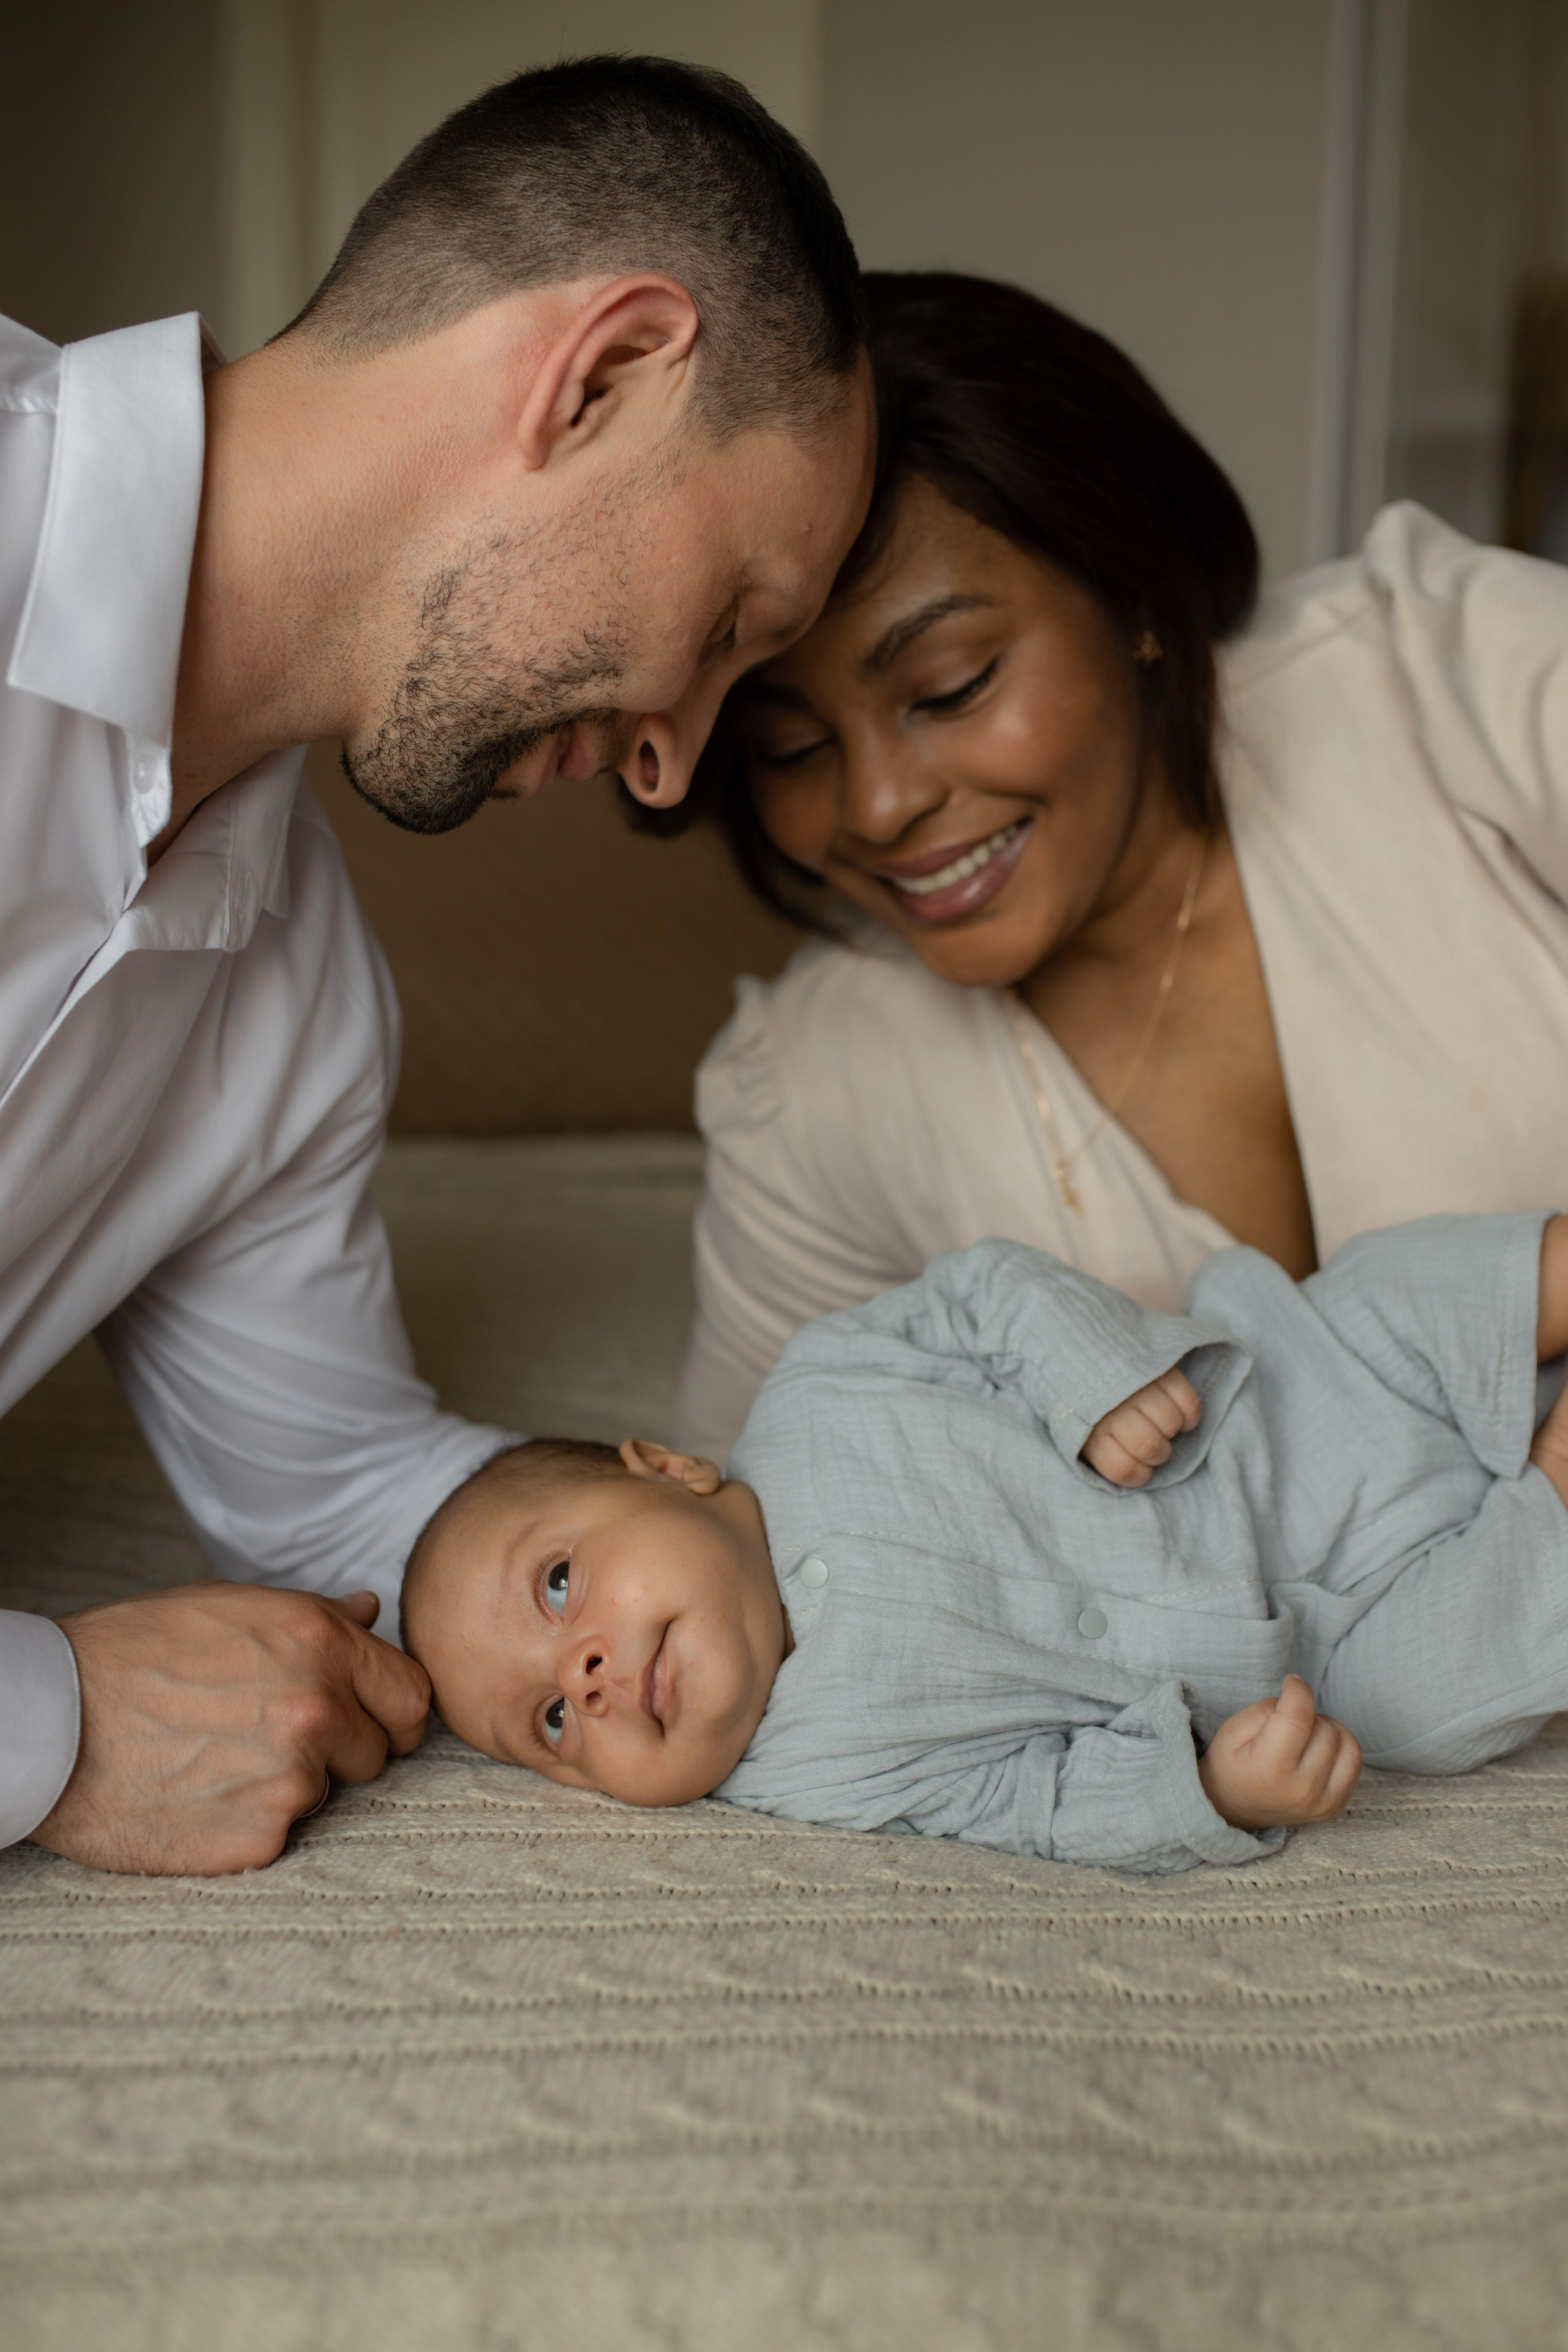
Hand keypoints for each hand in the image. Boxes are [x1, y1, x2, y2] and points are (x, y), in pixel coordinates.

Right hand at [28, 1583, 429, 1876]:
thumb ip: (316, 1616)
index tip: (374, 1720)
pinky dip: (249, 1822)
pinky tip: (200, 1794)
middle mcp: (318, 1708)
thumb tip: (371, 1611)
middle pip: (378, 1752)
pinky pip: (280, 1836)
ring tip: (221, 1757)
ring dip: (291, 1783)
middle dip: (342, 1748)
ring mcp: (291, 1779)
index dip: (393, 1710)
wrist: (51, 1722)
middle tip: (273, 1736)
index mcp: (321, 1642)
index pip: (412, 1695)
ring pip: (327, 1794)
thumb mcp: (230, 1607)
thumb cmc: (135, 1653)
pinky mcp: (257, 1839)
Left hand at [1082, 1367, 1200, 1485]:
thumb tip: (1134, 1473)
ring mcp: (1137, 1387)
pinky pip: (1189, 1402)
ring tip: (1160, 1422)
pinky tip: (1178, 1411)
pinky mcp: (1160, 1370)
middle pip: (1151, 1447)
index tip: (1138, 1464)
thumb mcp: (1080, 1434)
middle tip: (1151, 1440)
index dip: (1139, 1474)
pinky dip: (1189, 1413)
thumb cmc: (1086, 1404)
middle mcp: (1112, 1410)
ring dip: (1171, 1428)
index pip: (1124, 1469)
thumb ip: (1102, 1455)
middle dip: (1157, 1453)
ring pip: (1170, 1422)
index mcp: (1090, 1433)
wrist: (1080, 1352)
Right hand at [1198, 1674, 1361, 1830]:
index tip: (1291, 1682)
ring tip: (1305, 1734)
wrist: (1232, 1809)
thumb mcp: (1231, 1731)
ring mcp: (1323, 1802)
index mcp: (1271, 1770)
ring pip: (1346, 1743)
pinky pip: (1354, 1761)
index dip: (1298, 1691)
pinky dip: (1340, 1746)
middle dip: (1307, 1713)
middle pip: (1324, 1729)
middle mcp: (1303, 1790)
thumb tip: (1299, 1699)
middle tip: (1287, 1721)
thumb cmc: (1231, 1765)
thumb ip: (1265, 1710)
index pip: (1299, 1719)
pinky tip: (1319, 1748)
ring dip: (1326, 1729)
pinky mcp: (1335, 1805)